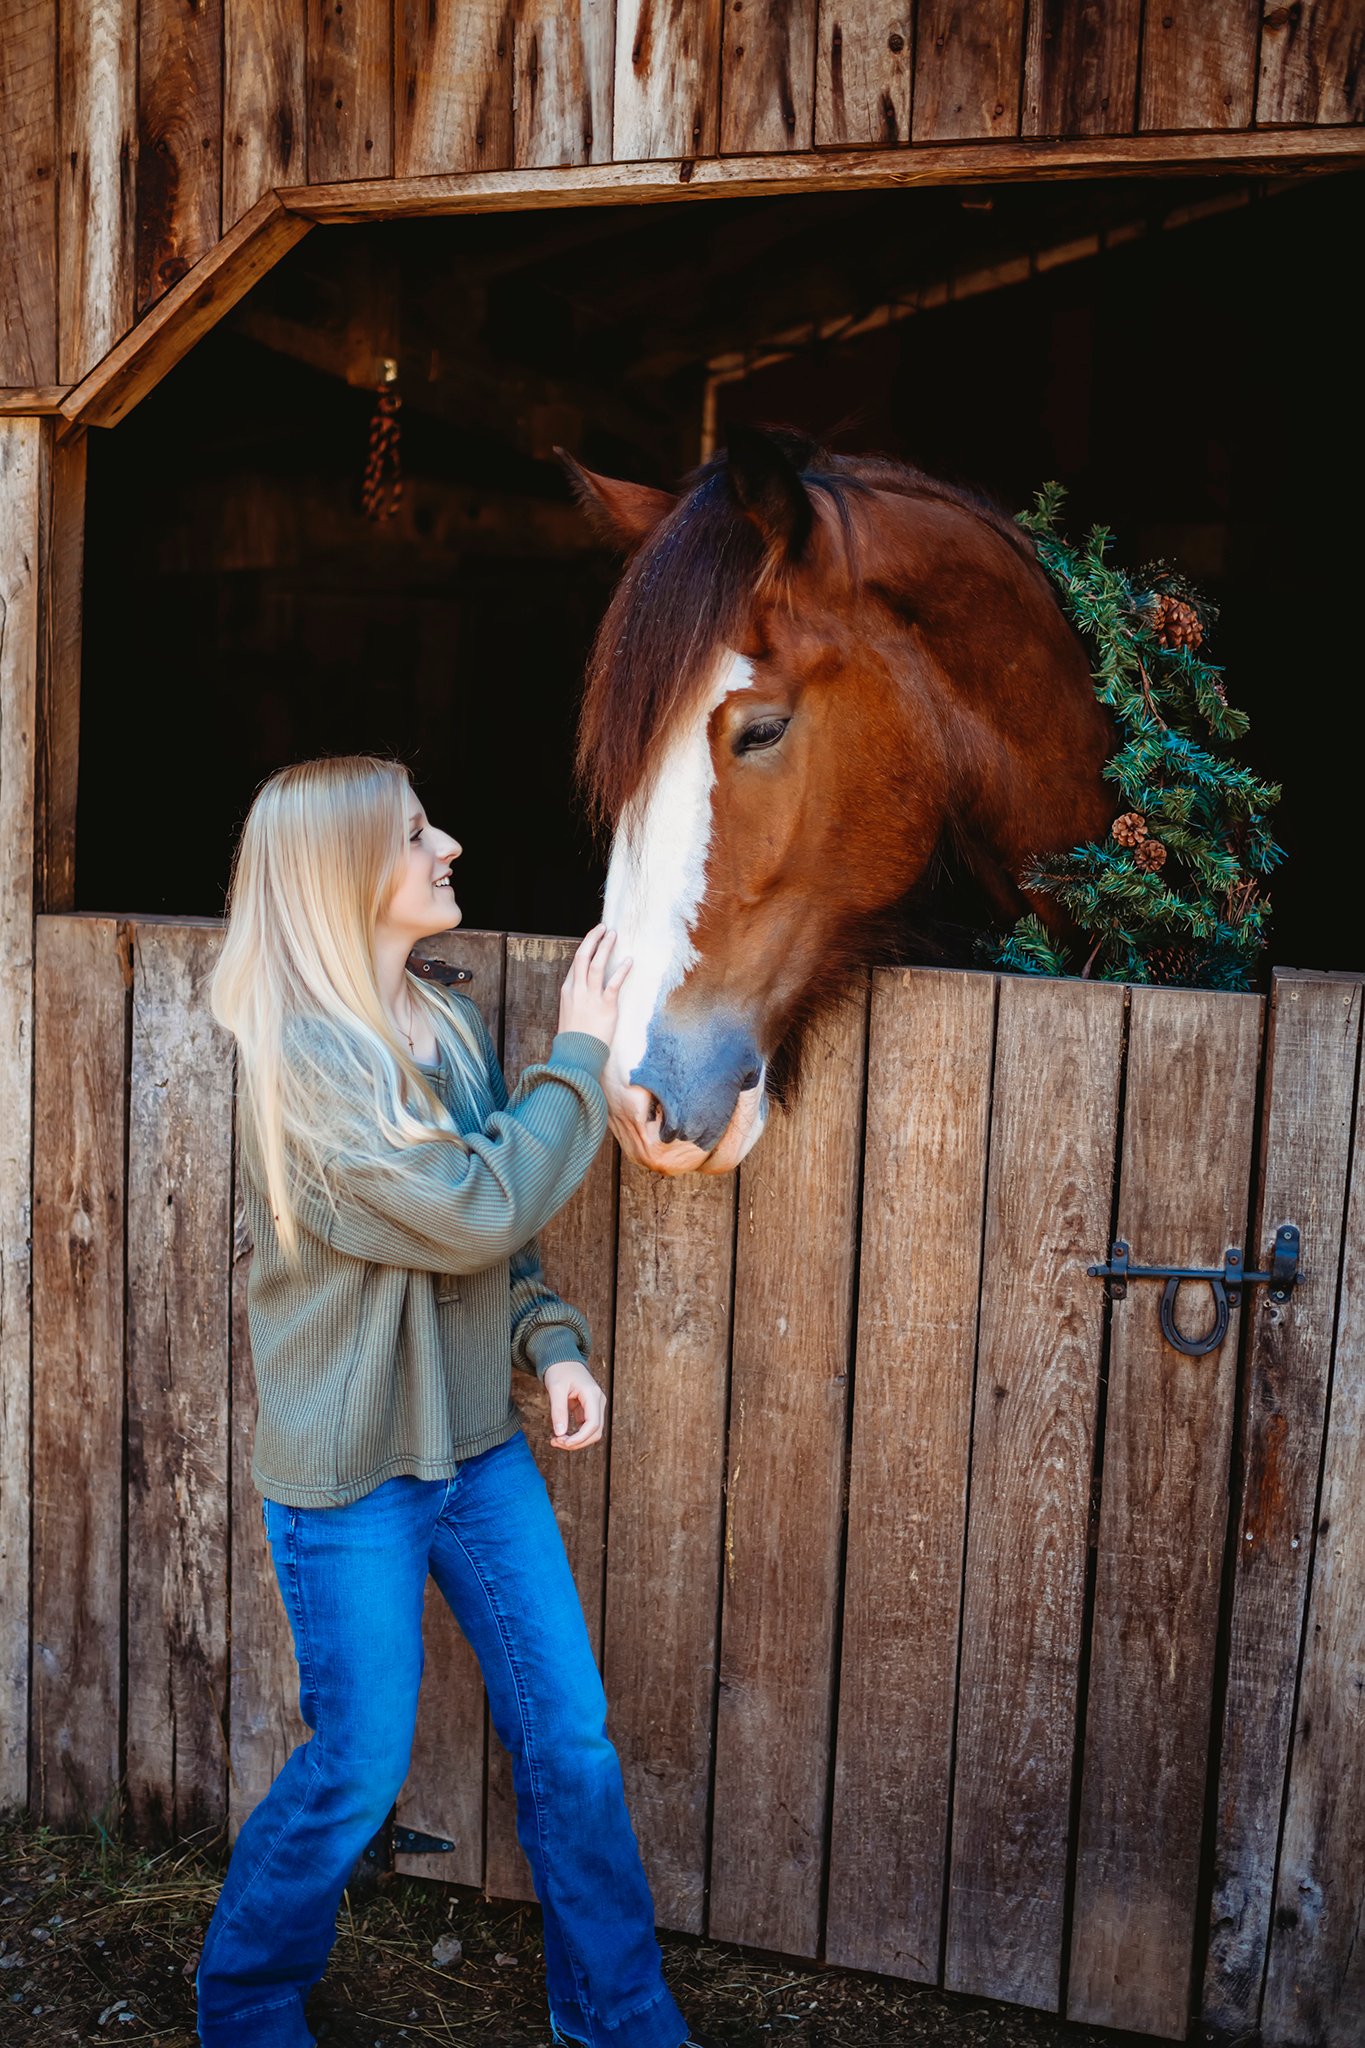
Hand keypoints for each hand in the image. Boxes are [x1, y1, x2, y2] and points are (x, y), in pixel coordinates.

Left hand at [542, 1359, 606, 1450]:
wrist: (562, 1360)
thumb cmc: (559, 1370)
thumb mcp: (555, 1389)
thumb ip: (558, 1411)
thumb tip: (560, 1433)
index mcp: (592, 1394)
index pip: (593, 1424)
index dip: (580, 1438)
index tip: (563, 1442)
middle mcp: (598, 1401)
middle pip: (595, 1432)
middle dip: (577, 1442)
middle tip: (556, 1442)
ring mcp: (595, 1406)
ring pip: (592, 1432)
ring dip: (577, 1441)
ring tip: (556, 1440)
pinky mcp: (589, 1409)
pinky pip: (586, 1428)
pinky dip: (575, 1435)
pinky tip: (560, 1435)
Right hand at [558, 924, 631, 1046]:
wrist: (576, 1055)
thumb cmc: (574, 1038)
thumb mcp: (570, 1014)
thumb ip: (577, 998)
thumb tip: (586, 989)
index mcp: (567, 991)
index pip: (576, 963)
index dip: (586, 948)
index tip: (594, 938)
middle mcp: (577, 990)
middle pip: (583, 957)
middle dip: (592, 939)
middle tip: (602, 927)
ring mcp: (590, 997)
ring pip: (596, 965)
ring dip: (605, 947)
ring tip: (613, 935)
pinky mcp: (605, 1006)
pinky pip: (614, 983)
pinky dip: (621, 970)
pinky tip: (629, 961)